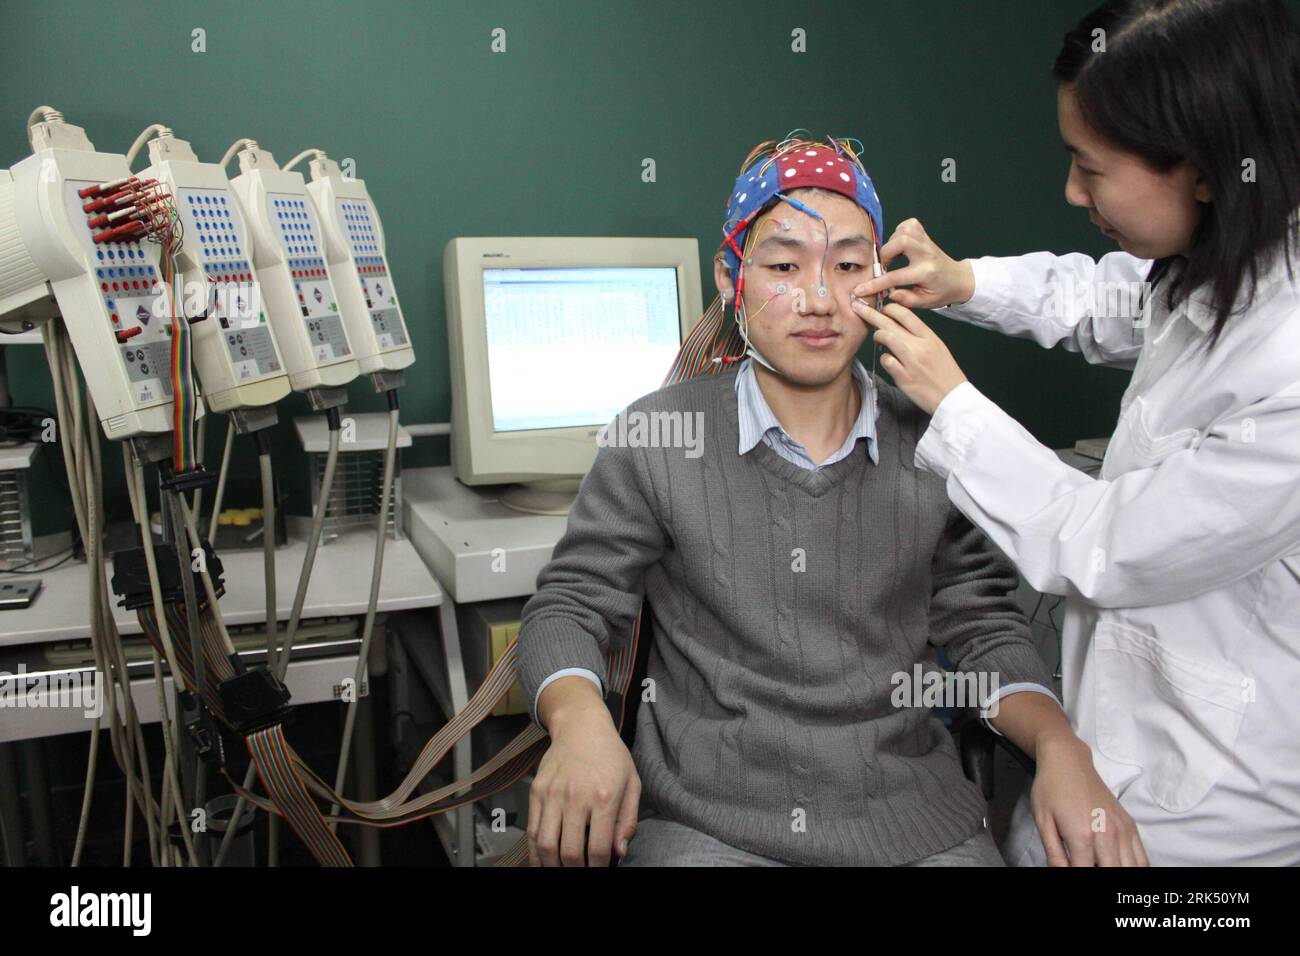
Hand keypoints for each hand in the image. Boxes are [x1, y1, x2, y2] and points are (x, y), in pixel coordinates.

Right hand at [528, 682, 641, 866]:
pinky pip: (531, 830)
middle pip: (569, 852)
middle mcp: (576, 797)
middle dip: (574, 871)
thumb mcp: (632, 783)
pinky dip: (534, 852)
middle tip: (580, 872)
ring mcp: (552, 794)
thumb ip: (628, 820)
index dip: (598, 869)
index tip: (598, 871)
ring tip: (561, 870)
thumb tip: (620, 851)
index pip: (599, 848)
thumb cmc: (611, 755)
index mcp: (604, 797)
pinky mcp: (536, 792)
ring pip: (546, 845)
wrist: (581, 726)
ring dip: (552, 866)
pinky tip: (543, 862)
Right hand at [852, 218, 974, 308]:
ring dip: (893, 242)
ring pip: (904, 231)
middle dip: (886, 253)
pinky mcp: (925, 236)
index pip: (895, 277)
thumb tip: (889, 294)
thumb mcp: (925, 303)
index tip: (861, 289)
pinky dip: (899, 233)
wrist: (958, 279)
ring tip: (893, 256)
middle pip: (901, 242)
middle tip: (885, 266)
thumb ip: (906, 300)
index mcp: (926, 272)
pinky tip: (899, 245)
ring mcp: (926, 242)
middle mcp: (926, 254)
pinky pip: (909, 225)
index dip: (875, 284)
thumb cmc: (941, 292)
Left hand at [852, 299, 967, 414]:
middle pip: (890, 323)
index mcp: (929, 336)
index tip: (880, 308)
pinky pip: (886, 361)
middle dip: (871, 314)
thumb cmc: (944, 372)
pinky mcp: (904, 377)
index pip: (905, 314)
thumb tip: (898, 325)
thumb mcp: (937, 347)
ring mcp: (911, 361)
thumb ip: (919, 335)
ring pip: (886, 338)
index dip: (889, 308)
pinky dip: (884, 360)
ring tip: (877, 340)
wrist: (952, 396)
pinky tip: (890, 362)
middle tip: (858, 308)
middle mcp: (920, 346)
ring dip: (877, 336)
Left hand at [1030, 731, 1148, 866]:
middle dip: (1100, 877)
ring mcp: (1122, 829)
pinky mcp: (1130, 825)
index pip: (1085, 873)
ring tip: (1101, 865)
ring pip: (1132, 868)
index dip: (1077, 876)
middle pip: (1111, 873)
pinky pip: (1142, 857)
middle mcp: (1107, 834)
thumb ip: (1054, 854)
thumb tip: (1060, 873)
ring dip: (1117, 872)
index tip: (1072, 868)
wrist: (1068, 761)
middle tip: (1086, 865)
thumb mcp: (1043, 822)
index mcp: (1082, 836)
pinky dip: (1134, 866)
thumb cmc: (1051, 789)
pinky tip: (1119, 864)